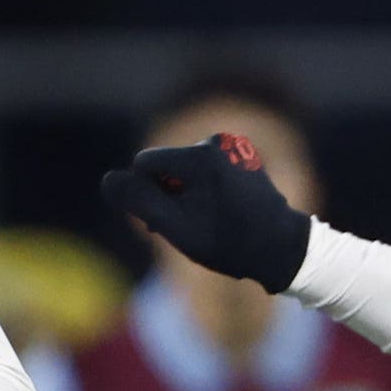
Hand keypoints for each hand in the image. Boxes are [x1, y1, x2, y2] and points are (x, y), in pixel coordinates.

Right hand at [103, 135, 311, 290]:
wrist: (282, 248)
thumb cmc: (228, 242)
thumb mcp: (175, 226)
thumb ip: (138, 201)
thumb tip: (109, 180)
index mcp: (199, 155)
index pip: (144, 164)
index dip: (147, 196)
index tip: (168, 221)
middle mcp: (216, 142)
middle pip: (165, 165)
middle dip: (166, 194)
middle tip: (187, 227)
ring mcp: (232, 147)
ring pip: (184, 169)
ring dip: (184, 195)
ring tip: (206, 222)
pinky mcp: (241, 155)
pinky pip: (205, 170)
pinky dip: (203, 190)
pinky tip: (220, 212)